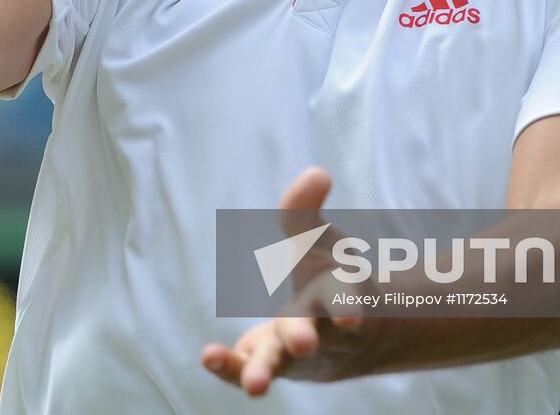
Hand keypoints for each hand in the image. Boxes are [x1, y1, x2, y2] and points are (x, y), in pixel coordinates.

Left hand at [201, 167, 369, 396]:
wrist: (349, 338)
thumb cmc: (329, 277)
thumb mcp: (320, 240)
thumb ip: (306, 209)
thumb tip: (317, 173)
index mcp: (341, 297)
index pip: (345, 298)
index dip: (348, 305)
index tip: (350, 317)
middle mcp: (320, 331)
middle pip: (314, 335)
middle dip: (305, 338)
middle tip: (302, 345)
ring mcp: (292, 355)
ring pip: (280, 363)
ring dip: (266, 371)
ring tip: (255, 387)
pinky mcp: (268, 364)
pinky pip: (248, 368)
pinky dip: (230, 367)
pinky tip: (208, 356)